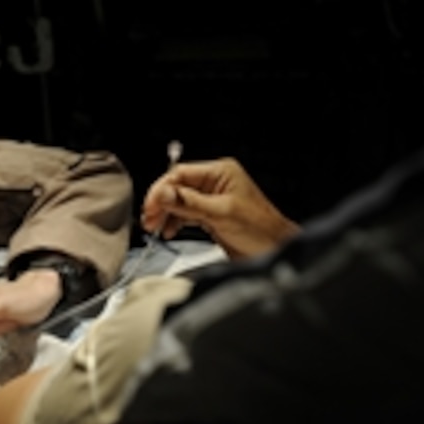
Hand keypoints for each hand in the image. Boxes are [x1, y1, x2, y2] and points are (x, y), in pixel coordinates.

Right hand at [140, 157, 299, 259]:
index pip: (181, 173)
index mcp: (221, 172)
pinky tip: (169, 231)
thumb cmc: (260, 229)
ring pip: (179, 202)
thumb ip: (190, 203)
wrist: (275, 251)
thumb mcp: (221, 213)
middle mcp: (215, 183)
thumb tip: (164, 193)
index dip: (162, 189)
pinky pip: (186, 215)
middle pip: (177, 187)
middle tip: (149, 219)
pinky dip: (175, 223)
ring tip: (155, 227)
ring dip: (166, 214)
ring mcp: (212, 200)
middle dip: (161, 203)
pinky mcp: (211, 216)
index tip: (150, 205)